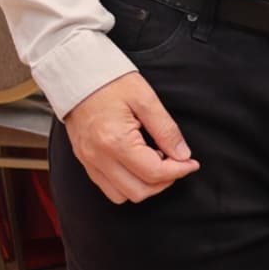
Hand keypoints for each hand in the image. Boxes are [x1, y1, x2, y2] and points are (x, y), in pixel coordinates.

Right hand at [63, 72, 199, 203]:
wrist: (77, 73)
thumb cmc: (110, 81)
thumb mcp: (146, 99)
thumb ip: (166, 130)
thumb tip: (183, 155)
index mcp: (115, 141)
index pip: (154, 173)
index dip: (179, 171)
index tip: (191, 163)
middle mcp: (99, 157)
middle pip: (139, 192)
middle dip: (164, 182)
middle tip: (176, 163)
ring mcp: (89, 161)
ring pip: (122, 195)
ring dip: (144, 185)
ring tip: (155, 162)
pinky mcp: (84, 161)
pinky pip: (107, 187)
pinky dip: (127, 183)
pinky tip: (137, 163)